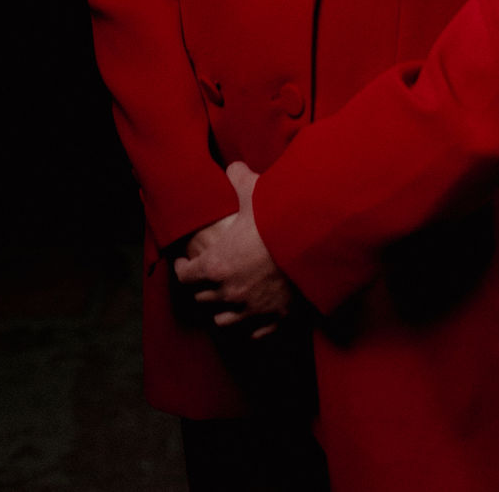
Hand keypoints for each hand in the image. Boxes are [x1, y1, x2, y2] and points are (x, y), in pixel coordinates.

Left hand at [173, 162, 293, 338]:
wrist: (315, 247)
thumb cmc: (278, 220)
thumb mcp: (254, 192)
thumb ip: (238, 178)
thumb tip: (233, 165)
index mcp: (216, 265)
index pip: (186, 275)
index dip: (183, 267)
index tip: (184, 260)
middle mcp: (229, 292)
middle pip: (203, 297)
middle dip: (202, 286)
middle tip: (206, 275)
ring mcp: (252, 310)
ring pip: (224, 320)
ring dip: (221, 309)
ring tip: (225, 298)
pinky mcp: (275, 319)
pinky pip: (254, 332)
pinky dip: (250, 326)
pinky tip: (251, 316)